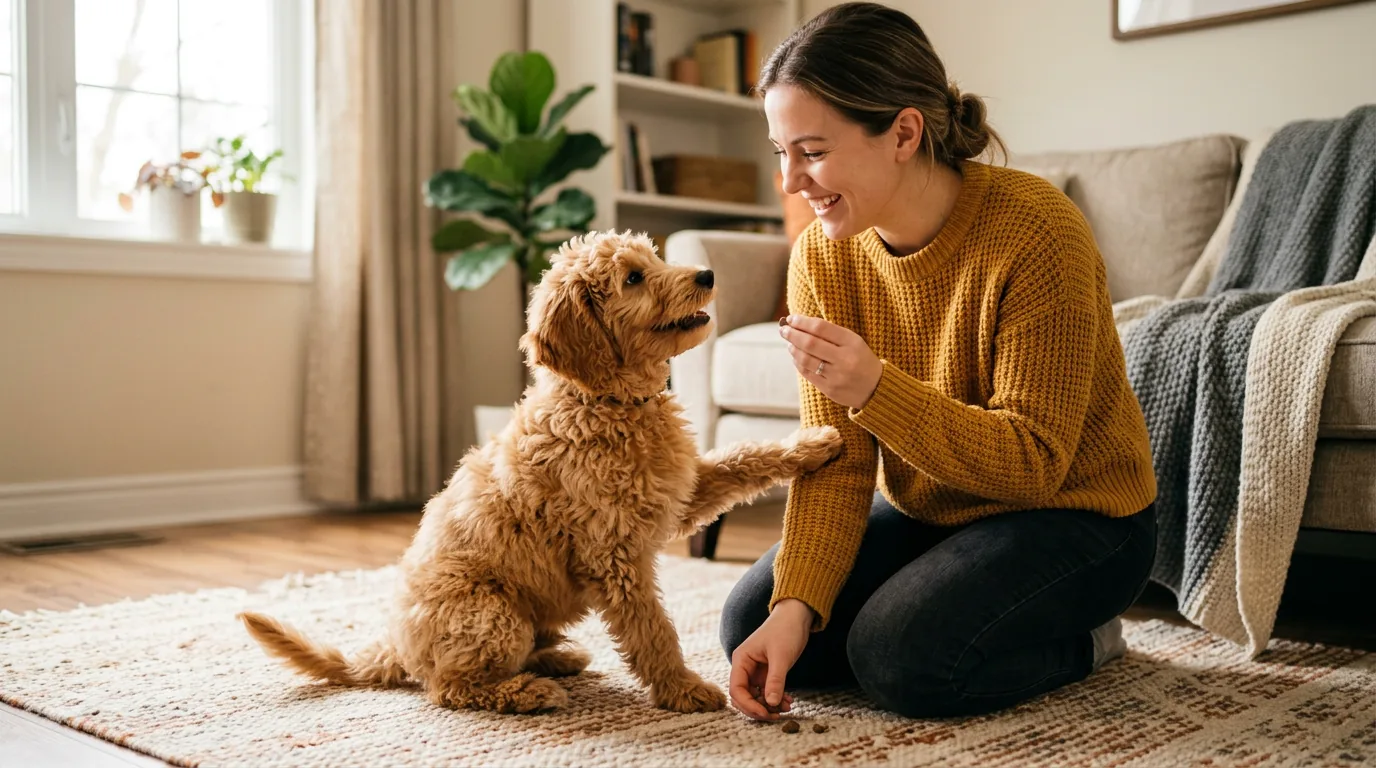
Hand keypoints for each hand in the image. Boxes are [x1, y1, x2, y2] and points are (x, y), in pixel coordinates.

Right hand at [728, 598, 812, 720]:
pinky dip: (775, 699)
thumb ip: (775, 681)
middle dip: (758, 708)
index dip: (748, 705)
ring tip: (787, 708)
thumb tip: (770, 704)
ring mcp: (755, 671)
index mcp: (741, 660)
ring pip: (755, 697)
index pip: (736, 689)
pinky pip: (766, 692)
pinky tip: (789, 701)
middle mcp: (745, 667)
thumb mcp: (781, 657)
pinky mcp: (766, 673)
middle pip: (743, 696)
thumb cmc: (785, 630)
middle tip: (776, 715)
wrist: (796, 616)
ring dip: (768, 706)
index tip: (765, 713)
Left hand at [780, 315, 883, 409]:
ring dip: (793, 349)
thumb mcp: (853, 341)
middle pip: (810, 343)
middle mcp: (845, 359)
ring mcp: (837, 376)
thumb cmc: (860, 359)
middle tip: (783, 330)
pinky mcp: (830, 389)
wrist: (876, 388)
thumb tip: (800, 324)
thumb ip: (830, 333)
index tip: (791, 318)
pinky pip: (808, 374)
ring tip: (790, 343)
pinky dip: (798, 363)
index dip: (802, 322)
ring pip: (806, 359)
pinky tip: (796, 357)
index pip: (821, 328)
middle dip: (793, 334)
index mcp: (852, 342)